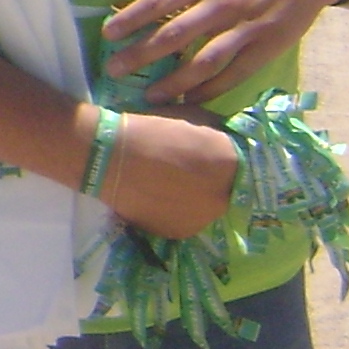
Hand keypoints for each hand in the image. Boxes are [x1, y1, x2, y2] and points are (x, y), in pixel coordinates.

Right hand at [99, 106, 238, 237]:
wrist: (108, 157)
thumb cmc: (149, 129)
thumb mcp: (192, 116)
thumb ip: (216, 131)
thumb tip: (224, 139)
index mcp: (230, 163)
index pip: (241, 163)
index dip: (222, 159)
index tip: (207, 155)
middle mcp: (223, 196)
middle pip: (225, 189)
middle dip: (211, 181)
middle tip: (185, 171)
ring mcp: (201, 219)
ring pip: (205, 208)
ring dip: (195, 199)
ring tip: (168, 185)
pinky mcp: (179, 233)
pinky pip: (185, 220)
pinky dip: (176, 212)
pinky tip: (157, 197)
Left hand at [101, 0, 348, 102]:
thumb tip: (157, 5)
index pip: (159, 0)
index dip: (131, 18)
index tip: (108, 34)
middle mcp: (223, 3)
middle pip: (173, 36)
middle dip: (140, 55)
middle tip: (113, 70)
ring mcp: (247, 28)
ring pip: (202, 62)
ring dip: (172, 82)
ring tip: (148, 95)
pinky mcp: (268, 46)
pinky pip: (233, 74)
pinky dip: (209, 90)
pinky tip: (189, 99)